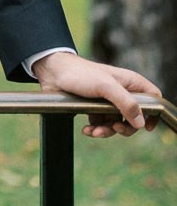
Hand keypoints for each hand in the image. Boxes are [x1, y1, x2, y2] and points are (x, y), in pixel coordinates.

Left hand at [33, 51, 161, 137]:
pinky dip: (96, 130)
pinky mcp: (95, 109)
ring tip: (94, 131)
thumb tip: (140, 122)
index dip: (154, 113)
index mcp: (129, 82)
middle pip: (135, 117)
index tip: (146, 127)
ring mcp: (108, 101)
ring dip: (108, 131)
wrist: (52, 73)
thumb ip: (125, 102)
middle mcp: (121, 92)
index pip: (153, 98)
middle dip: (125, 127)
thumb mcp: (105, 86)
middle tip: (115, 128)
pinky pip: (102, 125)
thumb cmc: (80, 73)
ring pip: (118, 124)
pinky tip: (86, 130)